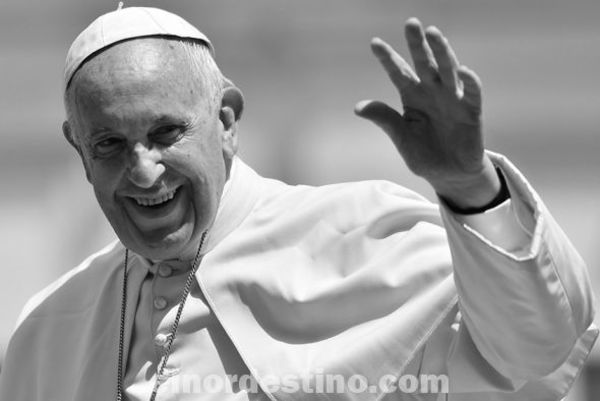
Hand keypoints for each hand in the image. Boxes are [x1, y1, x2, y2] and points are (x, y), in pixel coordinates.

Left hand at [355, 18, 500, 209]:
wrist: (449, 175)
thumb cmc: (424, 154)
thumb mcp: (400, 138)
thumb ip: (385, 119)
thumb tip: (358, 107)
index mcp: (412, 96)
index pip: (398, 72)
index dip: (387, 58)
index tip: (374, 43)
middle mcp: (432, 92)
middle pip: (424, 63)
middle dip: (417, 44)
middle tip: (411, 24)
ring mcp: (452, 99)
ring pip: (448, 70)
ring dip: (442, 52)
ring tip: (433, 34)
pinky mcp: (471, 110)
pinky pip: (472, 92)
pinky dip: (469, 81)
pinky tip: (462, 71)